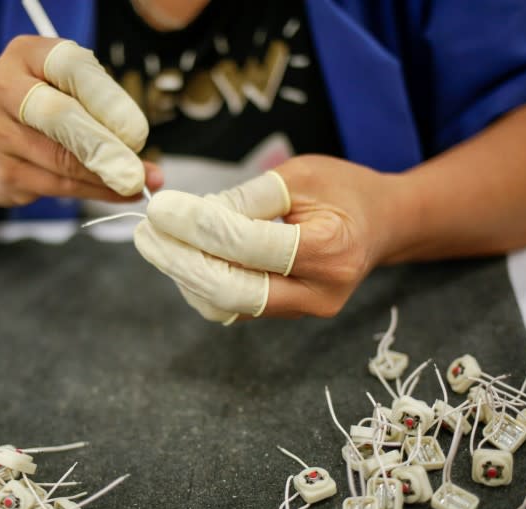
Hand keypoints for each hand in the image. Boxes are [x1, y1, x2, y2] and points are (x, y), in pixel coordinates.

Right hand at [0, 36, 161, 206]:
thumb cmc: (37, 113)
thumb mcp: (63, 89)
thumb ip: (97, 106)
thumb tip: (137, 141)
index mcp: (25, 54)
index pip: (71, 67)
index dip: (107, 100)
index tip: (137, 131)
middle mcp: (2, 87)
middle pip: (59, 116)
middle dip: (106, 146)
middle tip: (138, 170)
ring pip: (61, 159)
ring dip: (106, 176)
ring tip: (137, 184)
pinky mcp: (2, 171)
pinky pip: (58, 186)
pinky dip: (95, 191)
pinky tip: (119, 194)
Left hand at [133, 155, 404, 323]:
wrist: (381, 225)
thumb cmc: (343, 191)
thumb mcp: (300, 175)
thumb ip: (248, 197)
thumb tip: (189, 213)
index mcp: (330, 248)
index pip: (248, 244)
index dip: (196, 226)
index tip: (160, 207)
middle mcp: (319, 291)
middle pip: (232, 289)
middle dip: (179, 261)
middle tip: (144, 234)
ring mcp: (304, 310)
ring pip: (226, 306)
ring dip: (184, 275)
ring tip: (159, 241)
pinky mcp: (287, 315)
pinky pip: (232, 308)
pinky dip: (201, 284)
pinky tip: (185, 257)